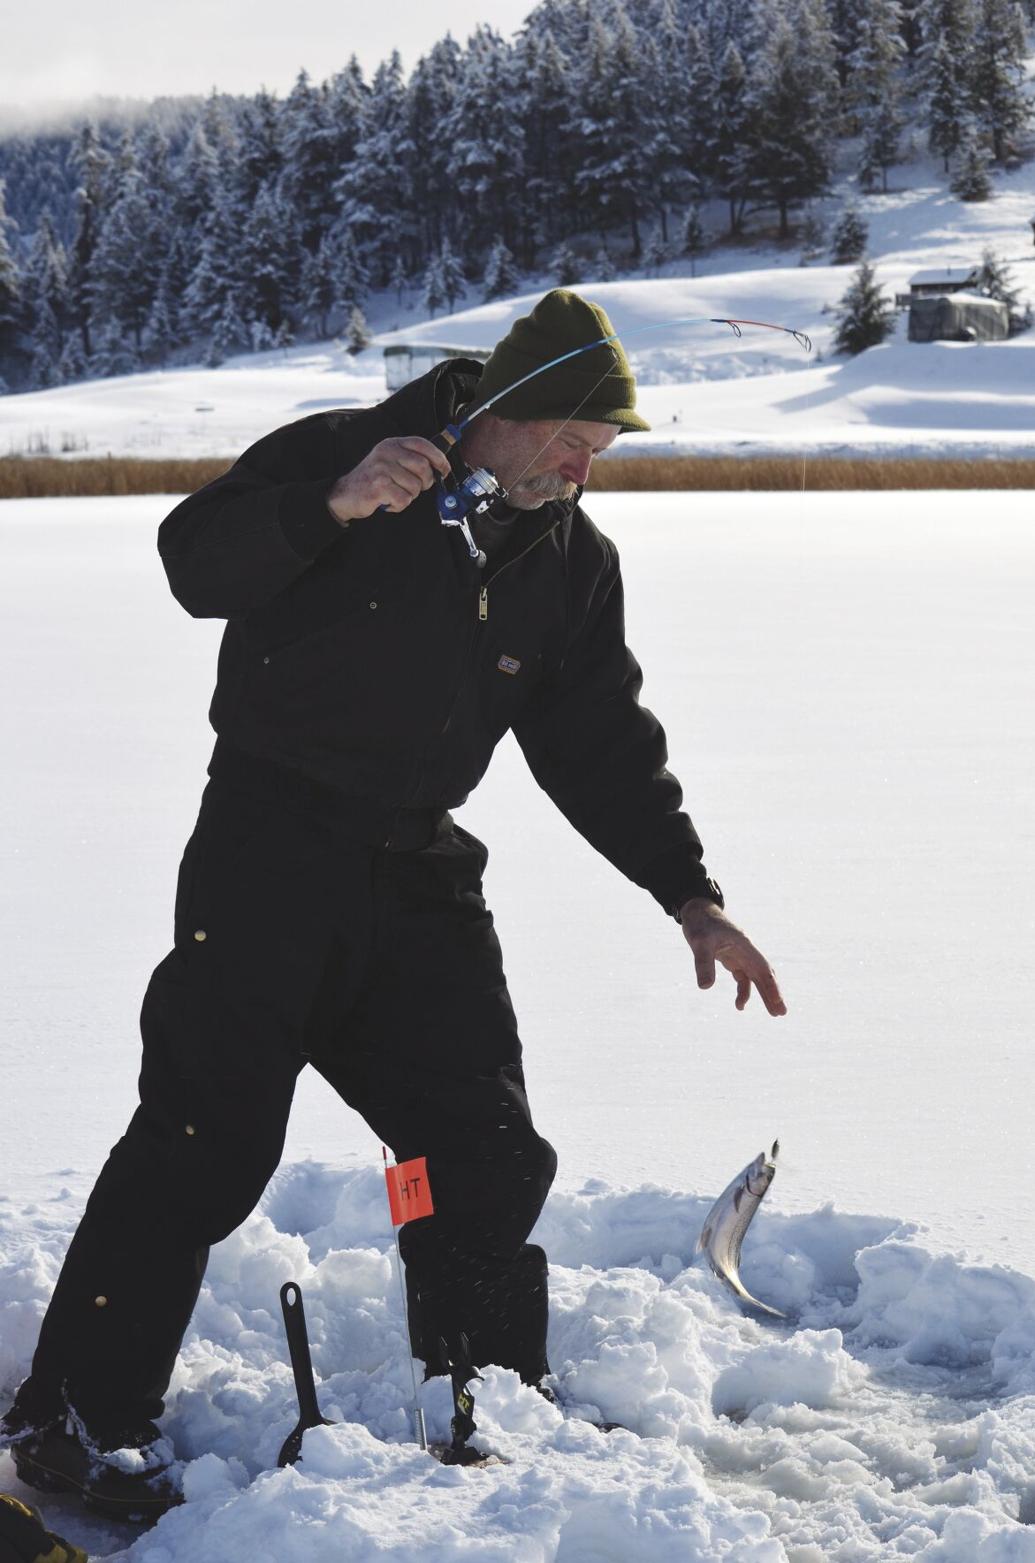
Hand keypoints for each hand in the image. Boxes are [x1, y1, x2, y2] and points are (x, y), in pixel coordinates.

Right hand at [326, 437, 451, 522]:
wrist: (345, 494)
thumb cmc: (373, 480)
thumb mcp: (390, 461)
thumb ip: (411, 460)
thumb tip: (441, 466)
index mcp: (392, 444)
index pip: (422, 444)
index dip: (438, 457)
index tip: (444, 469)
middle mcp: (386, 453)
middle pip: (423, 466)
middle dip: (425, 482)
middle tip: (416, 488)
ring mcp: (381, 469)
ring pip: (415, 486)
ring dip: (410, 496)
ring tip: (395, 494)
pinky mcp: (378, 486)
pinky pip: (404, 499)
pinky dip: (399, 505)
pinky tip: (388, 502)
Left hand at [678, 899, 786, 1015]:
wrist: (696, 910)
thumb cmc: (700, 924)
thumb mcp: (699, 943)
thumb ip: (704, 964)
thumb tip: (705, 987)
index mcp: (745, 946)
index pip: (763, 968)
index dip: (771, 986)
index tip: (778, 1001)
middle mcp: (746, 951)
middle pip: (764, 975)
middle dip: (773, 994)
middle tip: (782, 1013)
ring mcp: (740, 955)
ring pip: (756, 978)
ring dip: (764, 994)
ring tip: (773, 1013)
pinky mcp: (732, 958)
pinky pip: (743, 977)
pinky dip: (744, 991)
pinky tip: (740, 1005)